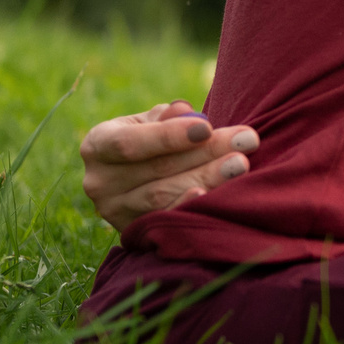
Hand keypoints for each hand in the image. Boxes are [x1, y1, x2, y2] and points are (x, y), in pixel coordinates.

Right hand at [78, 102, 260, 232]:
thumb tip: (185, 111)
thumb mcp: (152, 121)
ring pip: (164, 196)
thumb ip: (167, 116)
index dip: (169, 136)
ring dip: (207, 178)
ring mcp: (114, 211)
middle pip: (157, 168)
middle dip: (206, 152)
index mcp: (97, 145)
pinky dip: (189, 208)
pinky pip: (166, 220)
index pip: (130, 142)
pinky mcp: (133, 232)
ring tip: (241, 164)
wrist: (142, 175)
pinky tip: (213, 197)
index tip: (207, 128)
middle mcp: (98, 182)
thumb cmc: (152, 139)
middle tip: (247, 140)